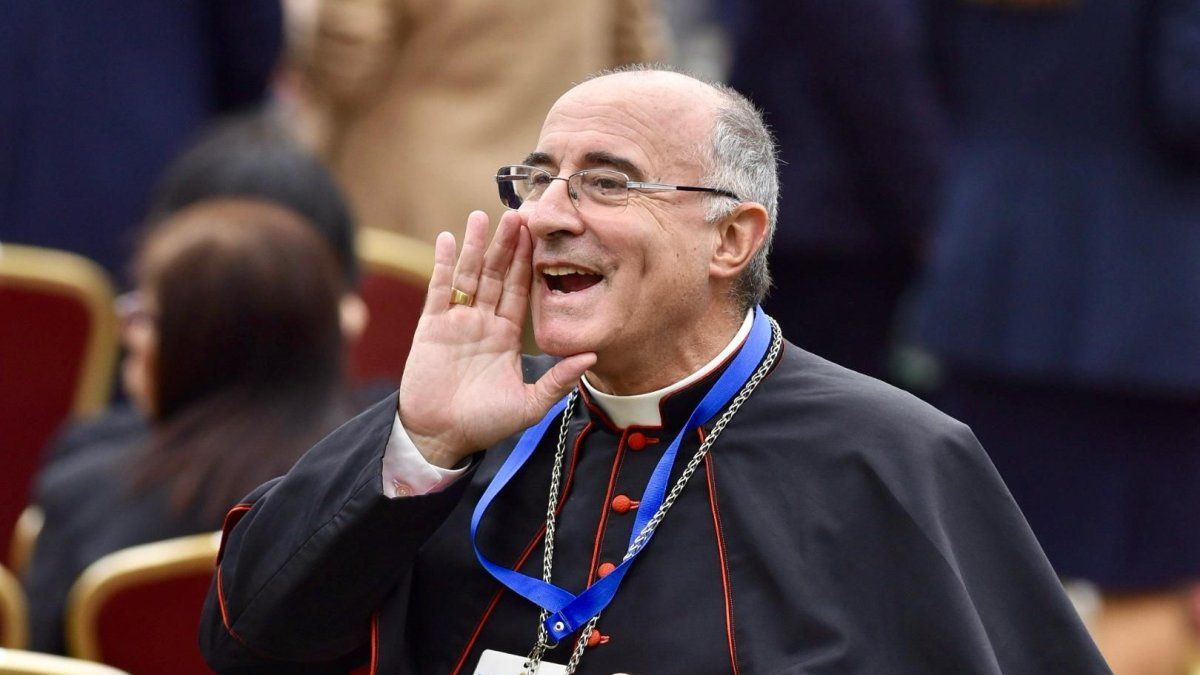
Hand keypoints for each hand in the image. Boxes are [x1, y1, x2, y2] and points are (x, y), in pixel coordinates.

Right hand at [397, 210, 595, 467]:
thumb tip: (591, 357)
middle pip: (498, 275)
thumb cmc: (485, 424)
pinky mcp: (432, 326)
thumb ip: (557, 380)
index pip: (522, 290)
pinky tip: (446, 239)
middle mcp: (484, 322)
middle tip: (517, 213)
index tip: (539, 235)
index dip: (529, 263)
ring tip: (483, 216)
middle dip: (507, 245)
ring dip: (476, 246)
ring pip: (469, 275)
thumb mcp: (529, 404)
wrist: (441, 437)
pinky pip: (439, 289)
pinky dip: (442, 264)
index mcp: (508, 335)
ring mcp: (457, 321)